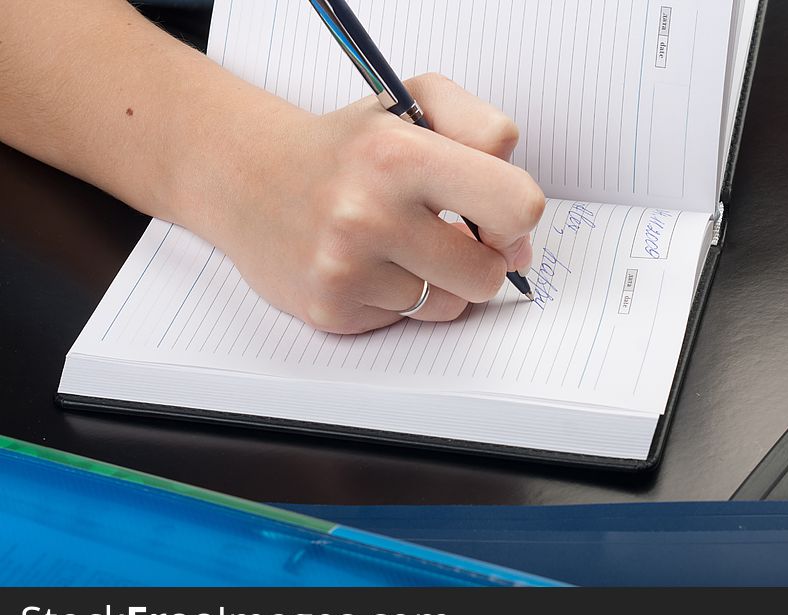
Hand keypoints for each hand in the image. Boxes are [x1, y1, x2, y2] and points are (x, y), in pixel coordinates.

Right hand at [197, 73, 544, 333]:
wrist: (247, 175)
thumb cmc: (345, 145)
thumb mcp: (416, 100)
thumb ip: (485, 131)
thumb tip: (520, 225)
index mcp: (398, 155)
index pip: (517, 206)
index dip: (517, 216)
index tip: (496, 214)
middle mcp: (366, 215)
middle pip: (489, 274)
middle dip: (482, 257)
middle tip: (452, 233)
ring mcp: (344, 270)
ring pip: (451, 304)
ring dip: (439, 279)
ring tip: (400, 245)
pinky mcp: (330, 310)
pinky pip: (408, 320)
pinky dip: (399, 297)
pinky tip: (368, 265)